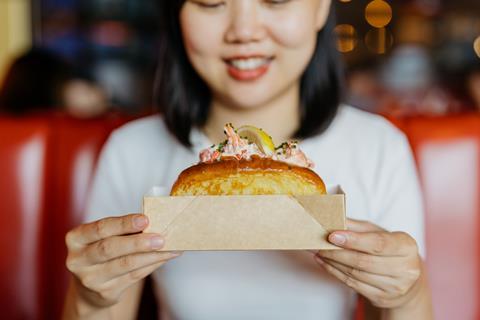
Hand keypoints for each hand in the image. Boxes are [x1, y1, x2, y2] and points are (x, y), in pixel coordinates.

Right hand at [65, 214, 180, 308]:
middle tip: (160, 238)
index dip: (123, 224)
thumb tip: (157, 221)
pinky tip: (165, 257)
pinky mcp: (105, 292)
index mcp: (76, 239)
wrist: (90, 287)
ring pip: (125, 265)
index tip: (145, 219)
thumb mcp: (103, 238)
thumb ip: (123, 230)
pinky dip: (152, 264)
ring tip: (169, 247)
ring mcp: (90, 279)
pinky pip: (134, 276)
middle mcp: (78, 260)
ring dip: (151, 255)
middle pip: (110, 248)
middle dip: (138, 242)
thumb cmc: (102, 252)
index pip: (100, 228)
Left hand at [314, 219, 421, 308]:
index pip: (378, 243)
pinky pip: (353, 284)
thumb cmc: (390, 250)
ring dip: (333, 262)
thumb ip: (358, 227)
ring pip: (356, 274)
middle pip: (364, 261)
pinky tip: (325, 263)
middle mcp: (405, 268)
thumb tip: (334, 220)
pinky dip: (335, 273)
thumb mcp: (379, 233)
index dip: (354, 240)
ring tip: (319, 252)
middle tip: (320, 244)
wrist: (406, 279)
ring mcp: (395, 287)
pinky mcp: (382, 298)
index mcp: (407, 246)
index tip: (333, 236)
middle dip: (337, 252)